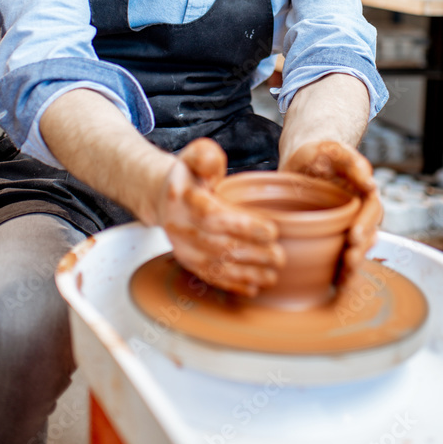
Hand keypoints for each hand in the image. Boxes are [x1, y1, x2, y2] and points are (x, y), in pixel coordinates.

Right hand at [158, 138, 284, 295]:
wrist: (163, 197)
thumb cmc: (188, 176)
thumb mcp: (195, 156)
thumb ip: (205, 156)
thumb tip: (213, 167)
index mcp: (183, 198)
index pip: (213, 216)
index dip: (243, 226)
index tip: (271, 231)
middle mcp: (180, 226)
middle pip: (218, 245)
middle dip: (252, 253)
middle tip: (279, 256)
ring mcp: (182, 248)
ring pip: (216, 265)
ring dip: (246, 273)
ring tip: (272, 275)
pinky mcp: (188, 262)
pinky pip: (210, 276)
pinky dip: (232, 284)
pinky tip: (253, 288)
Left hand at [281, 140, 381, 281]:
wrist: (302, 162)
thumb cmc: (319, 153)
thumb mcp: (333, 150)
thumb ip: (352, 161)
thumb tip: (371, 183)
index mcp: (364, 192)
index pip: (372, 211)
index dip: (366, 224)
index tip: (354, 235)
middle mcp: (360, 212)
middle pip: (368, 234)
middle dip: (361, 250)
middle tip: (349, 260)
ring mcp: (347, 226)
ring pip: (358, 249)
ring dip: (355, 264)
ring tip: (346, 277)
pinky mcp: (334, 237)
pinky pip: (342, 256)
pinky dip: (342, 271)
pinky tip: (337, 284)